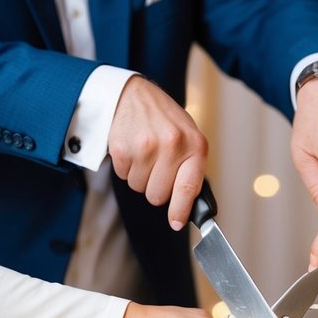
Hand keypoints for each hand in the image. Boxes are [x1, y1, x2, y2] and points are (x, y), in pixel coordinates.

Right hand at [108, 76, 207, 228]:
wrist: (133, 94)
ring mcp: (146, 147)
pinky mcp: (123, 149)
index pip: (188, 188)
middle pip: (158, 196)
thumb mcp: (188, 137)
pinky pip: (123, 176)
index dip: (180, 210)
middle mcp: (172, 146)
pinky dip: (126, 167)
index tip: (176, 223)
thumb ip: (190, 168)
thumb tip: (188, 207)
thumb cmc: (164, 120)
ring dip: (140, 176)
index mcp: (194, 145)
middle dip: (156, 187)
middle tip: (156, 167)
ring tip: (144, 153)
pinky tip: (132, 148)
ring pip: (139, 188)